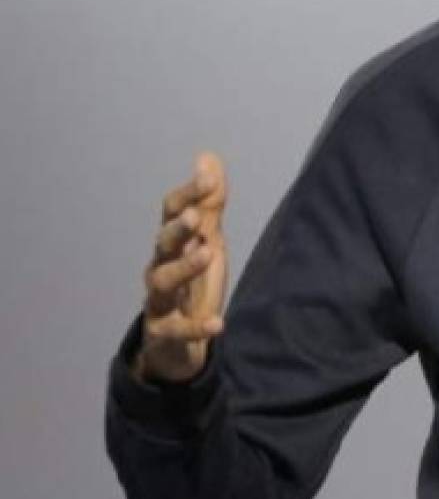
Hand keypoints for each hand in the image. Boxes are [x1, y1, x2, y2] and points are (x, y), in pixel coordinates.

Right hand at [135, 151, 229, 383]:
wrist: (179, 342)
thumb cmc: (193, 281)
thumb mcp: (208, 238)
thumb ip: (210, 202)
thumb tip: (207, 156)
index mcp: (172, 243)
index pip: (173, 212)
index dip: (189, 194)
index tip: (208, 177)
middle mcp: (161, 267)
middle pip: (163, 243)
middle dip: (178, 229)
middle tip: (196, 216)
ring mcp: (160, 300)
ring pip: (163, 282)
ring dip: (184, 267)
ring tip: (208, 253)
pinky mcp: (165, 332)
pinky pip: (178, 330)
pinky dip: (196, 327)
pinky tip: (218, 323)